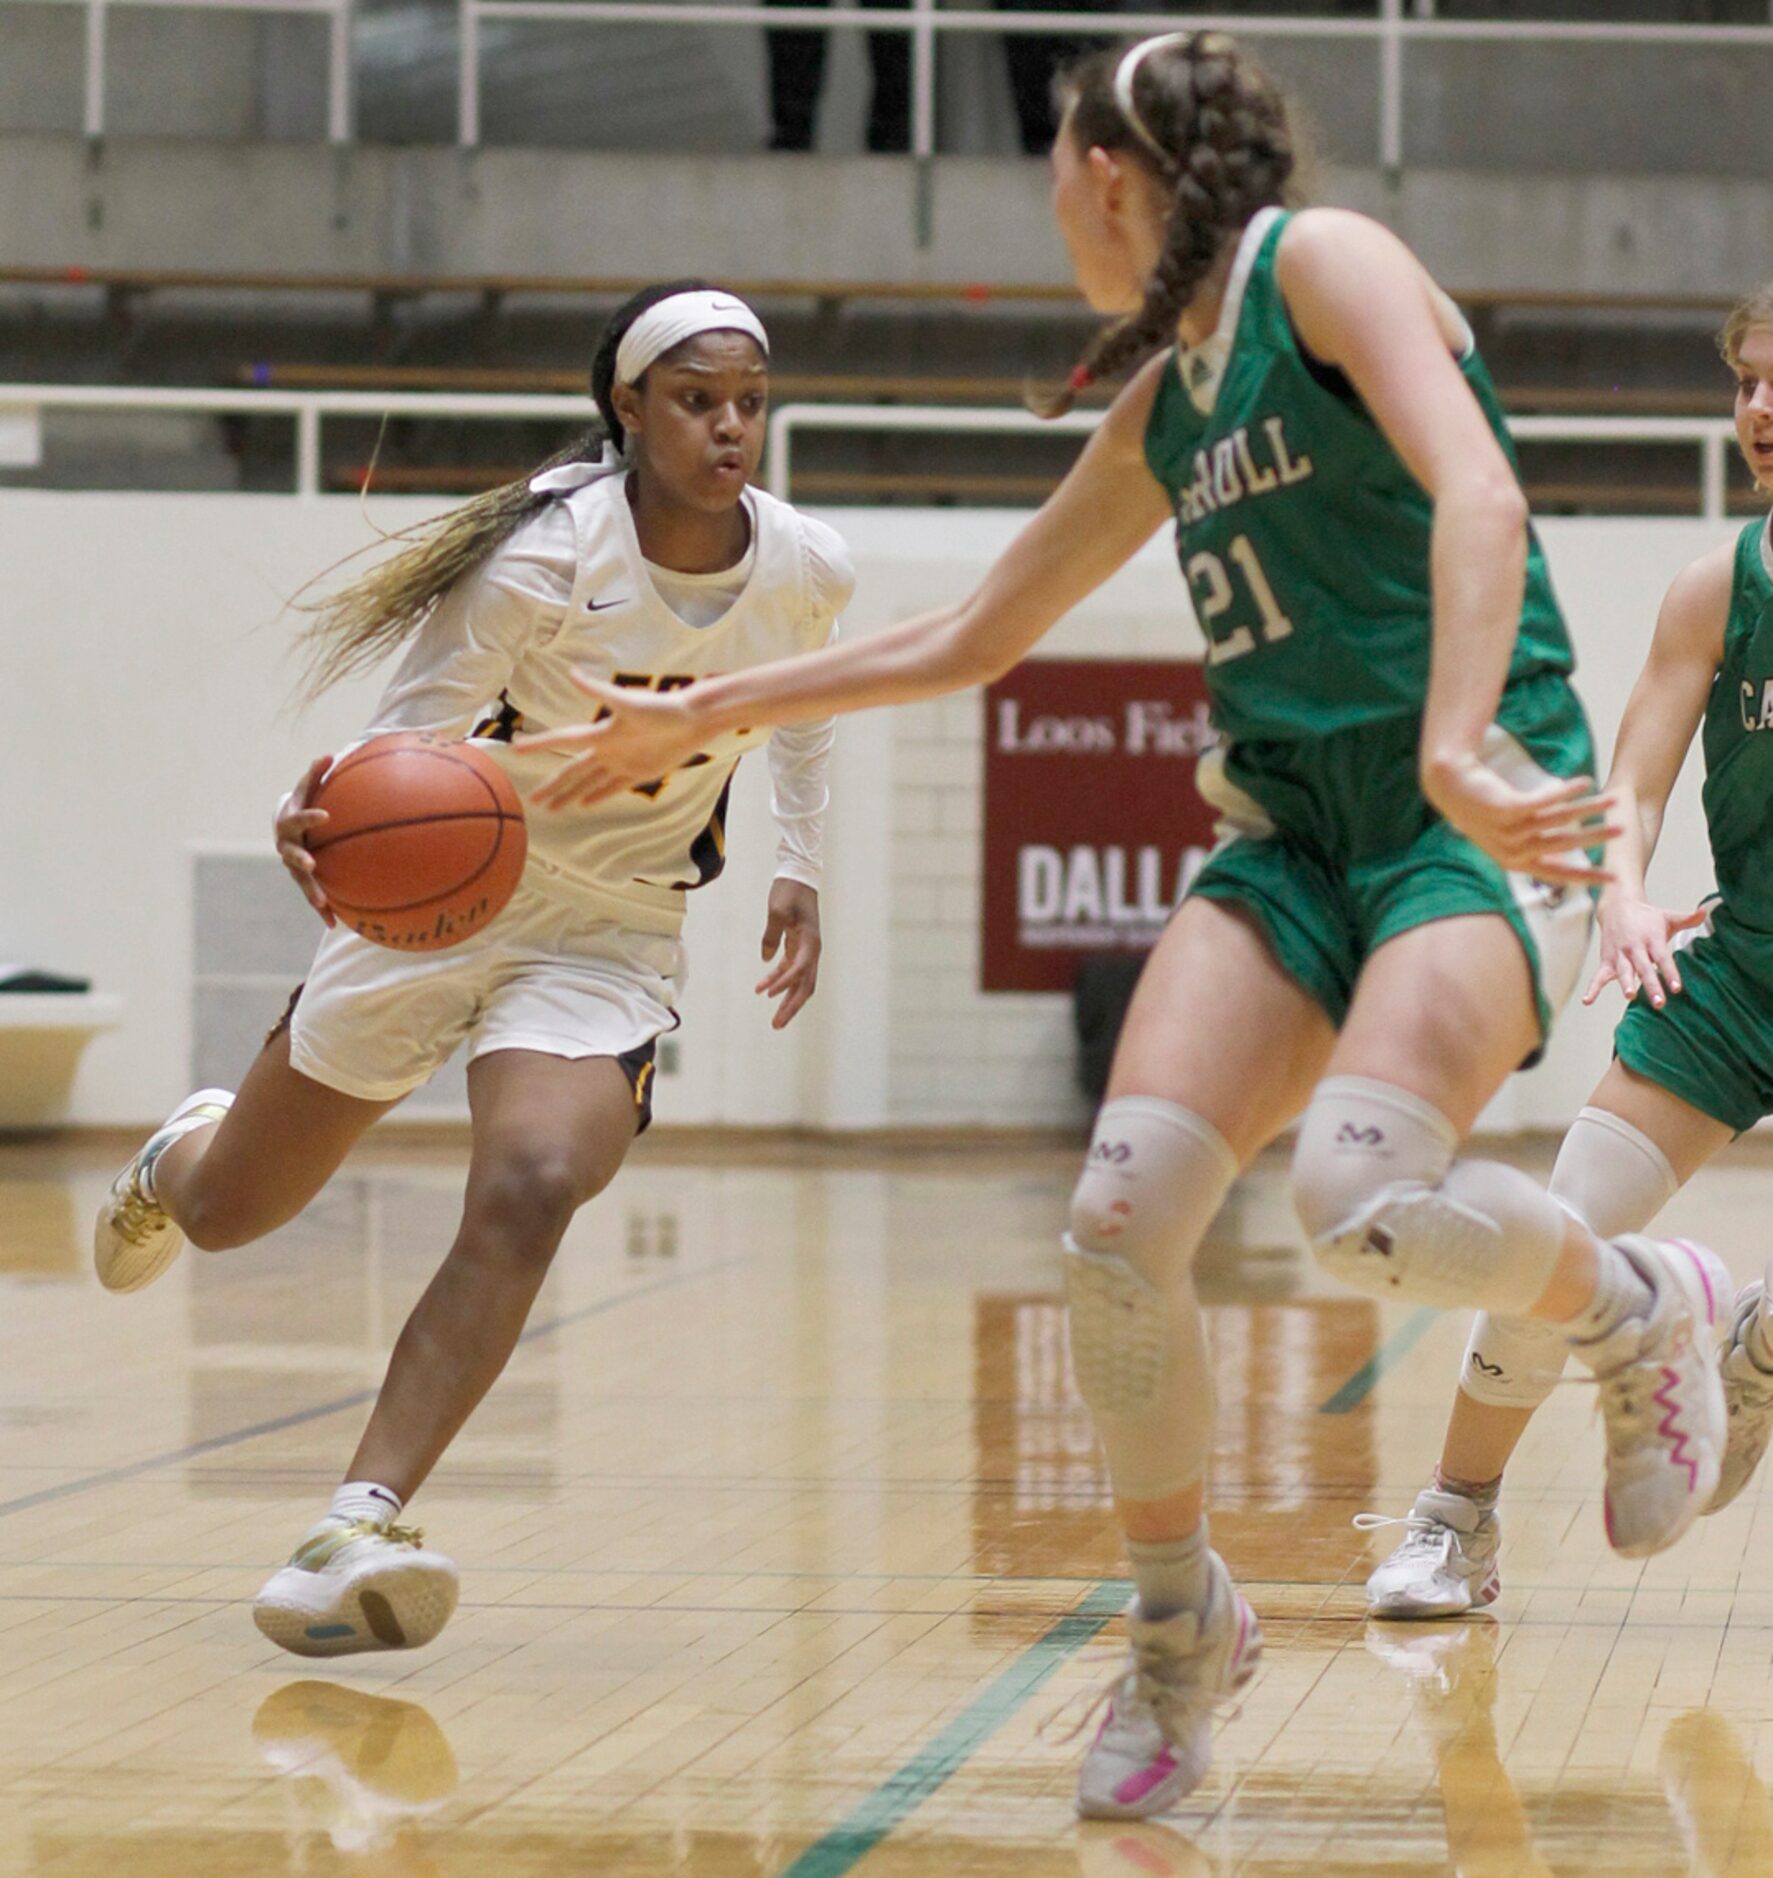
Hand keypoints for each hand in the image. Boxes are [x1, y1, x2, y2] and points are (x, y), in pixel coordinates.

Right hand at [276, 754, 335, 925]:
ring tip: (324, 902)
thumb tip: (331, 754)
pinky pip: (312, 896)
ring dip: (311, 891)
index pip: (299, 819)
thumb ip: (317, 774)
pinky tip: (335, 925)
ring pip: (301, 880)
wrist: (286, 826)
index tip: (326, 816)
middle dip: (301, 859)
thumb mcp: (308, 788)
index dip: (310, 817)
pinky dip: (323, 911)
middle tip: (312, 863)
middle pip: (291, 854)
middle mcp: (287, 846)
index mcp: (289, 824)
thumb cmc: (303, 802)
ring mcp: (292, 865)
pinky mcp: (302, 880)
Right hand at [520, 671, 705, 810]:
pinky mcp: (638, 772)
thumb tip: (571, 673)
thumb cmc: (662, 708)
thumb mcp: (628, 702)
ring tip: (553, 808)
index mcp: (601, 733)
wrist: (692, 719)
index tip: (516, 748)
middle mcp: (606, 749)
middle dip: (552, 785)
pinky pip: (612, 788)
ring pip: (588, 782)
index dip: (539, 744)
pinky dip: (597, 796)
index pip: (563, 741)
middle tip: (532, 800)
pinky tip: (584, 804)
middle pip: (572, 770)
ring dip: (570, 795)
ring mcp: (621, 762)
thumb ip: (598, 691)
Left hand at [757, 879, 820, 1028]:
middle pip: (805, 986)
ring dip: (787, 1000)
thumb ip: (771, 935)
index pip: (799, 969)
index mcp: (811, 941)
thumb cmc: (789, 890)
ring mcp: (808, 950)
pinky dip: (780, 982)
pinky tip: (765, 990)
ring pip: (800, 983)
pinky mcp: (800, 947)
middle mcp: (813, 950)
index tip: (765, 993)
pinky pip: (792, 971)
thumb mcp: (777, 910)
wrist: (799, 876)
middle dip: (791, 1007)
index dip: (783, 983)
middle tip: (776, 1025)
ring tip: (775, 1019)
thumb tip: (766, 960)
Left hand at [1422, 753, 1620, 887]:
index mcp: (1514, 862)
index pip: (1556, 873)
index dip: (1586, 876)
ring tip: (1612, 801)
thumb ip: (1533, 843)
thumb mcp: (1508, 834)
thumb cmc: (1484, 809)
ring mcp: (1506, 830)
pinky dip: (1566, 792)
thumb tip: (1561, 850)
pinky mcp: (1504, 808)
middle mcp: (1511, 850)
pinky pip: (1542, 801)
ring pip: (1557, 821)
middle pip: (1563, 846)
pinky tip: (1585, 783)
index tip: (1613, 879)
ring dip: (1588, 810)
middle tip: (1623, 833)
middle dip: (1595, 839)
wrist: (1451, 785)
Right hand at [1583, 898, 1708, 1008]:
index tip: (1676, 988)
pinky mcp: (1607, 960)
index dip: (1669, 972)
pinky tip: (1587, 1001)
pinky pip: (1599, 976)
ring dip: (1626, 983)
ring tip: (1630, 996)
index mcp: (1651, 938)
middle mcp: (1635, 947)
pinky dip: (1593, 988)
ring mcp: (1619, 954)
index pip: (1662, 958)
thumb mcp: (1667, 916)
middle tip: (1659, 1003)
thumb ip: (1687, 918)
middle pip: (1644, 968)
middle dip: (1651, 985)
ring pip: (1623, 971)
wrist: (1617, 906)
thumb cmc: (1647, 916)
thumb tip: (1705, 911)